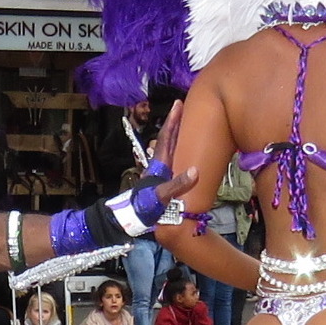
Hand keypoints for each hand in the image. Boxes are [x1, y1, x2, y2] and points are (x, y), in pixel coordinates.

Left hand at [134, 100, 198, 224]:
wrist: (130, 220)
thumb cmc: (144, 207)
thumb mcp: (162, 196)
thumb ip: (178, 184)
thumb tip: (195, 171)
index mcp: (160, 163)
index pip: (168, 136)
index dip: (173, 120)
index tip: (178, 104)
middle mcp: (159, 165)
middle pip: (169, 139)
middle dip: (176, 123)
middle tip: (184, 108)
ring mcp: (159, 173)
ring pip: (170, 149)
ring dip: (177, 137)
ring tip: (186, 127)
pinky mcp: (161, 181)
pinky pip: (172, 161)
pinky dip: (178, 152)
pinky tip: (182, 155)